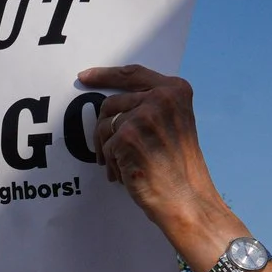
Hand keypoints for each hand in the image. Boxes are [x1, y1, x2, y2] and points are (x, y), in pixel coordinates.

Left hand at [76, 65, 235, 263]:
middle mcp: (161, 97)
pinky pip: (104, 147)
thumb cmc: (178, 167)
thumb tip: (112, 104)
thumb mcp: (174, 124)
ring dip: (107, 149)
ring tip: (121, 166)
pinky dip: (111, 164)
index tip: (85, 77)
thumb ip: (150, 106)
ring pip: (104, 125)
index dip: (105, 75)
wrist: (186, 197)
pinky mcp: (128, 136)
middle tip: (107, 152)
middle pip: (111, 103)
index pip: (132, 74)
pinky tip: (125, 175)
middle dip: (104, 129)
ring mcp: (144, 115)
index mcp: (175, 89)